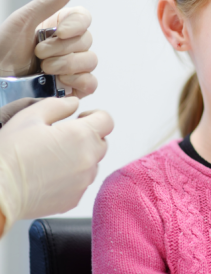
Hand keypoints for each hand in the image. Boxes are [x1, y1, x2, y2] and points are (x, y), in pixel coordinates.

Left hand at [0, 0, 97, 97]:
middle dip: (62, 49)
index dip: (77, 25)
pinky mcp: (74, 86)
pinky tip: (59, 82)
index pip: (84, 19)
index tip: (60, 32)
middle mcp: (70, 45)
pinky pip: (91, 83)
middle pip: (88, 41)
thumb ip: (49, 2)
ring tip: (44, 70)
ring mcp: (74, 66)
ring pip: (90, 61)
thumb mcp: (22, 21)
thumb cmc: (2, 49)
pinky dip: (78, 81)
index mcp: (60, 25)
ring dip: (67, 65)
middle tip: (39, 54)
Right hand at [0, 97, 112, 234]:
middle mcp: (88, 159)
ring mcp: (83, 181)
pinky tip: (50, 175)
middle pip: (101, 142)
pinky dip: (72, 178)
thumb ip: (57, 105)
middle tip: (63, 138)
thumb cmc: (11, 155)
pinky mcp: (74, 199)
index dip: (95, 116)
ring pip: (92, 164)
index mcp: (81, 135)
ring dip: (80, 158)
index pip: (107, 120)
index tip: (81, 119)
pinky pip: (81, 183)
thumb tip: (72, 103)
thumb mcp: (29, 117)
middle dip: (87, 137)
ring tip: (53, 158)